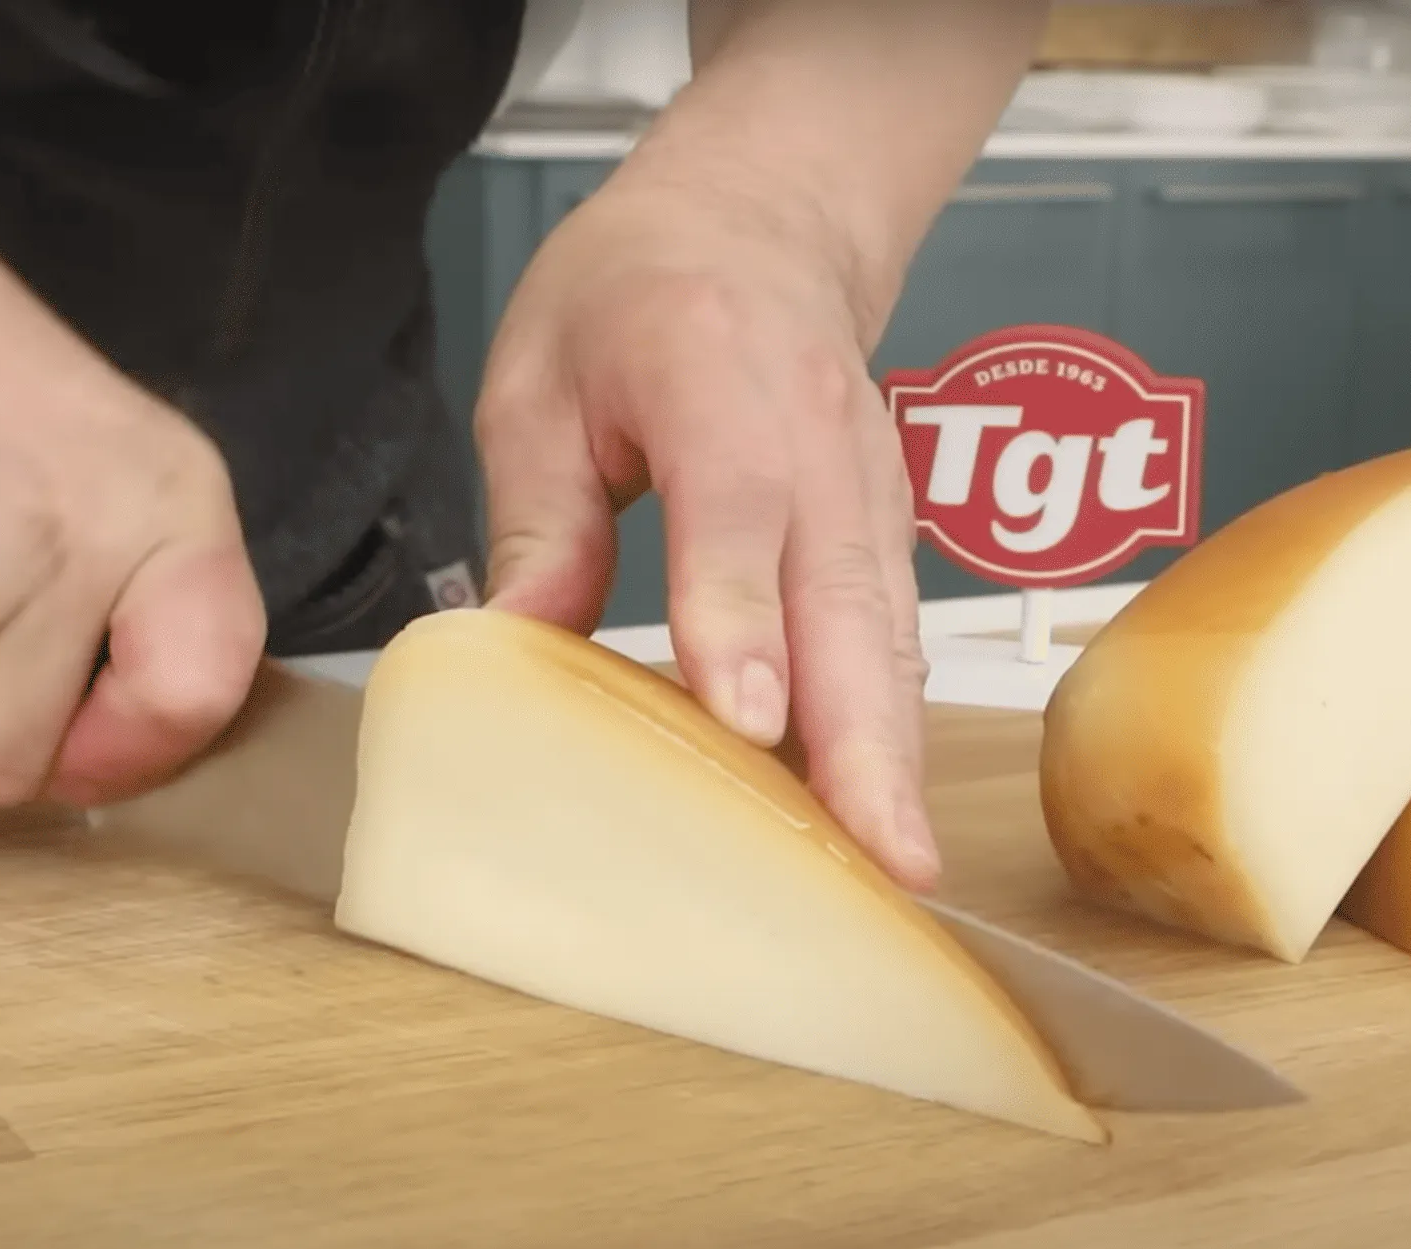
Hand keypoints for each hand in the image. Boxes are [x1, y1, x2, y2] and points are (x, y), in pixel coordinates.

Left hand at [474, 171, 940, 891]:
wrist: (761, 219)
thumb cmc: (638, 291)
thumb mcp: (539, 378)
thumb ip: (537, 516)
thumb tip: (514, 646)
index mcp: (714, 378)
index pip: (733, 512)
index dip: (739, 619)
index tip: (745, 719)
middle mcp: (816, 438)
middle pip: (845, 600)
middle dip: (860, 738)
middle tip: (873, 852)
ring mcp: (870, 487)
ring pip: (890, 635)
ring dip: (894, 753)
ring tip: (894, 867)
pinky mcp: (890, 532)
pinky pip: (896, 639)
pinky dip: (893, 729)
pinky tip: (879, 815)